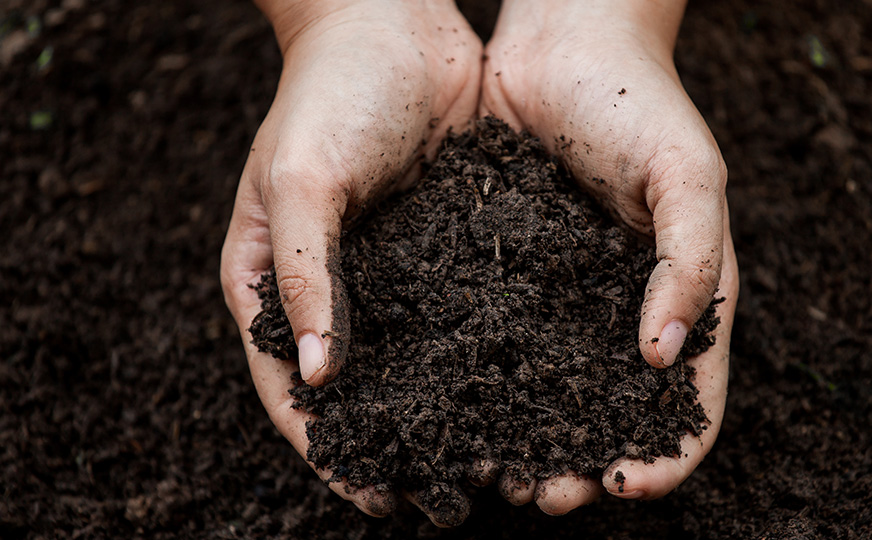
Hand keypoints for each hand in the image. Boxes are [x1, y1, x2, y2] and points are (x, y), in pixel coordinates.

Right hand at [220, 0, 480, 523]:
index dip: (328, 449)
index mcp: (272, 281)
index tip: (372, 496)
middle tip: (439, 498)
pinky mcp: (442, 250)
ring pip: (414, 361)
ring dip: (445, 412)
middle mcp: (331, 288)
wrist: (393, 23)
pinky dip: (480, 357)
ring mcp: (389, 272)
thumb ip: (305, 276)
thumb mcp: (301, 181)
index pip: (291, 388)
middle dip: (393, 445)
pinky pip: (459, 316)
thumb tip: (321, 378)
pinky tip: (519, 391)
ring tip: (488, 462)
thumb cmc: (329, 93)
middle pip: (356, 389)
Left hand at [480, 0, 738, 513]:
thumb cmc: (641, 102)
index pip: (689, 401)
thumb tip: (663, 359)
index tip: (624, 484)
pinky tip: (454, 406)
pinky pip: (498, 339)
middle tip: (543, 496)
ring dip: (528, 437)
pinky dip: (484, 382)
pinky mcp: (509, 274)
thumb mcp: (689, 176)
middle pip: (612, 412)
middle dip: (584, 463)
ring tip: (493, 471)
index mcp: (683, 297)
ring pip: (549, 388)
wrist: (565, 41)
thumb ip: (690, 264)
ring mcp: (564, 296)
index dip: (665, 454)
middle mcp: (622, 309)